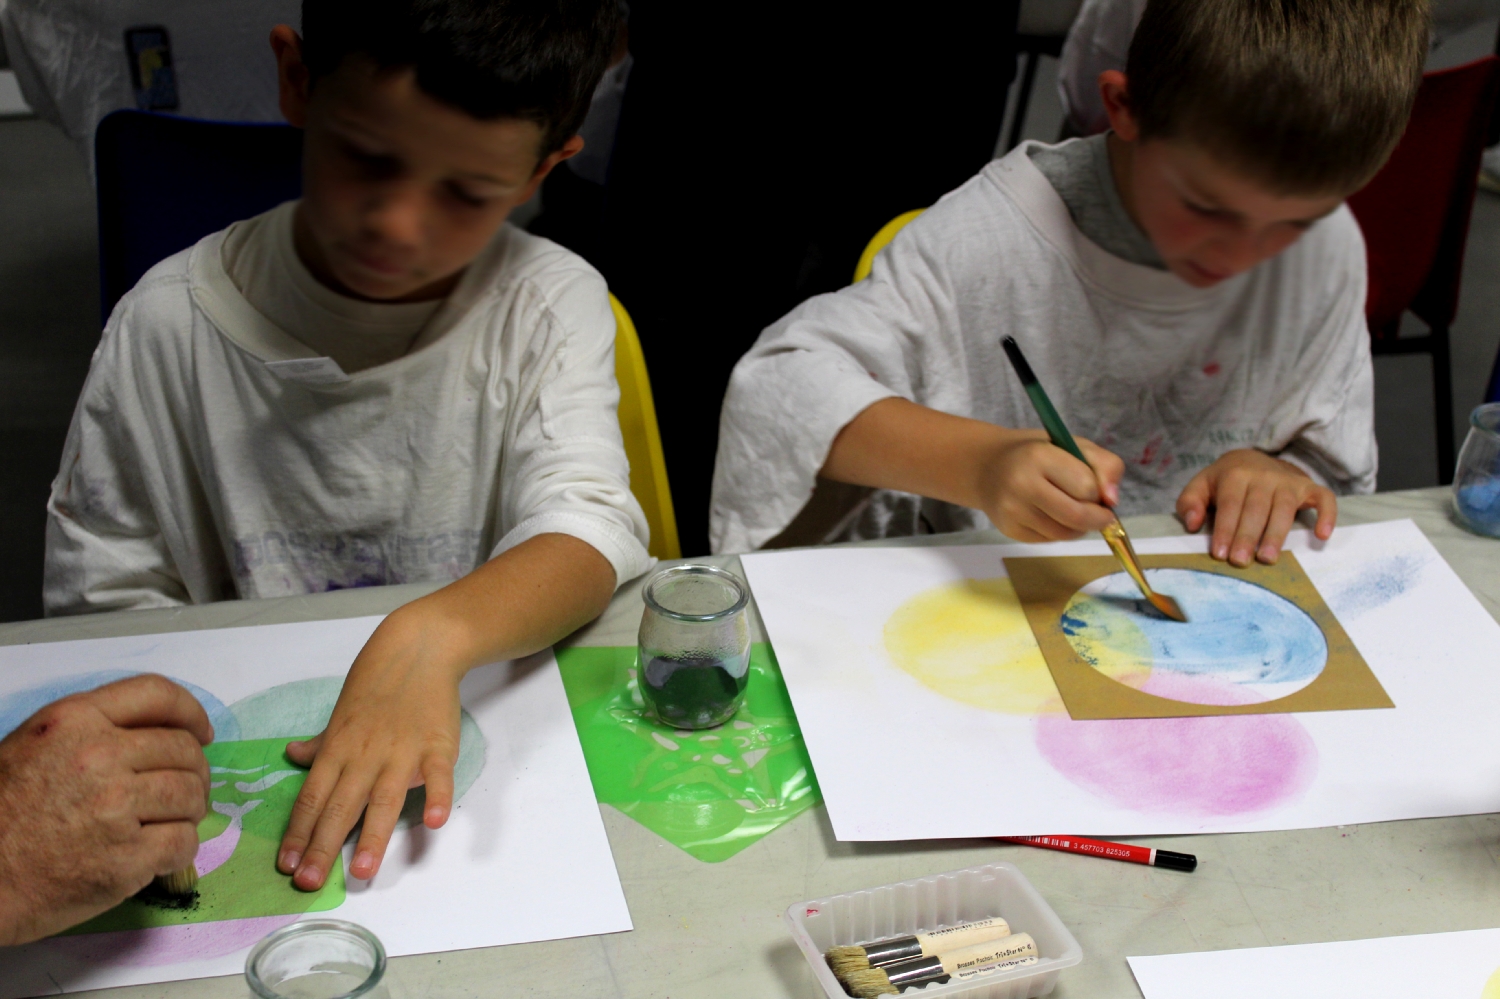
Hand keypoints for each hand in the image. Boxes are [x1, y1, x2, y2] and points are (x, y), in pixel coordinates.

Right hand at [0, 675, 211, 944]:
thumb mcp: (33, 745)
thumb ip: (92, 730)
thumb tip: (156, 735)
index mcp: (76, 721)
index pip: (158, 695)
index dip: (191, 713)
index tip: (201, 733)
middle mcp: (100, 757)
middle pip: (184, 751)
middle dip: (194, 771)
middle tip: (186, 790)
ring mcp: (115, 808)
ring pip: (190, 796)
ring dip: (190, 811)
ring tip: (169, 822)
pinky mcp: (126, 859)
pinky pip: (183, 843)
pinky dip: (181, 849)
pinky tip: (160, 855)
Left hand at [276, 532, 617, 890]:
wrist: (420, 648)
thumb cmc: (378, 682)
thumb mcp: (342, 712)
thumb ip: (322, 742)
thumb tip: (293, 756)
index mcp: (339, 747)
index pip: (312, 796)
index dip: (298, 832)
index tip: (286, 865)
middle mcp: (366, 754)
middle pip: (340, 805)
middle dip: (323, 846)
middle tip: (309, 883)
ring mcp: (403, 751)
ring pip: (384, 799)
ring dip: (372, 836)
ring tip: (362, 872)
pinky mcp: (438, 744)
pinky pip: (437, 774)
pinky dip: (436, 796)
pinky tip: (435, 822)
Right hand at [976, 431, 1124, 541]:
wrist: (988, 467)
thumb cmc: (1037, 454)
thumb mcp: (1073, 445)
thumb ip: (1105, 465)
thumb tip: (1113, 501)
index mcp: (1039, 456)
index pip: (1086, 486)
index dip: (1098, 491)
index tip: (1096, 488)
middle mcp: (1022, 484)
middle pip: (1077, 516)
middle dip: (1098, 519)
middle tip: (1102, 515)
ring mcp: (1013, 510)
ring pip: (1065, 534)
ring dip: (1080, 528)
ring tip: (1075, 511)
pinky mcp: (1009, 530)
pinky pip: (1049, 540)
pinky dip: (1061, 533)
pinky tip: (1054, 517)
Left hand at [1176, 449, 1336, 565]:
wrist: (1253, 459)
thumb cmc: (1224, 482)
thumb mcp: (1201, 486)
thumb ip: (1190, 502)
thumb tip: (1193, 524)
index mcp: (1236, 474)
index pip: (1231, 505)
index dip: (1225, 529)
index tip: (1220, 554)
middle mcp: (1264, 476)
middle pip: (1257, 509)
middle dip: (1247, 536)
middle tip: (1240, 561)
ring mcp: (1288, 481)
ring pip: (1285, 508)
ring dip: (1276, 534)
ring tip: (1267, 558)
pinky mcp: (1309, 487)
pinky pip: (1324, 498)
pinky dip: (1327, 515)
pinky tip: (1322, 535)